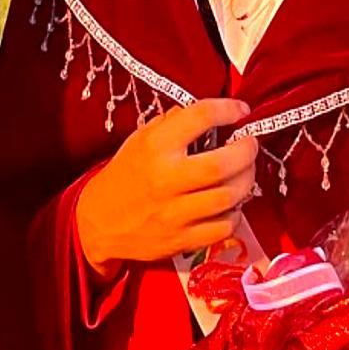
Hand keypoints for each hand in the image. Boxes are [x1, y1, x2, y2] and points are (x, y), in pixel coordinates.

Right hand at [76, 98, 257, 280]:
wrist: (98, 222)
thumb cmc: (124, 175)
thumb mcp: (140, 139)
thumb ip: (174, 124)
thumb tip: (211, 115)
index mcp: (155, 146)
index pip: (201, 117)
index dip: (229, 109)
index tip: (241, 110)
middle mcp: (166, 179)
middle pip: (223, 164)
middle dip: (247, 151)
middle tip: (250, 145)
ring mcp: (175, 213)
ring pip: (229, 197)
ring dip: (247, 182)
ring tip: (245, 173)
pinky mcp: (181, 240)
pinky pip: (223, 227)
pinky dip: (235, 214)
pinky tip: (231, 204)